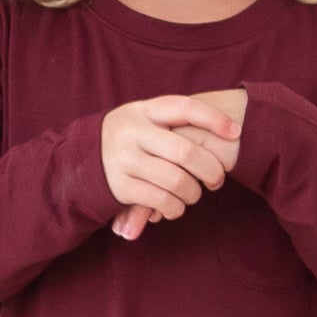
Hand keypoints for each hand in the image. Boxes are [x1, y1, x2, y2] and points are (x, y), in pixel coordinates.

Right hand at [100, 92, 247, 240]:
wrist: (80, 160)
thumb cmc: (130, 140)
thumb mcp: (143, 120)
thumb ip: (174, 122)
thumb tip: (230, 132)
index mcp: (143, 110)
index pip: (185, 108)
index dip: (214, 119)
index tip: (236, 132)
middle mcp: (131, 132)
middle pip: (186, 152)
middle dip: (211, 170)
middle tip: (216, 180)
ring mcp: (123, 159)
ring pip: (177, 181)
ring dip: (193, 193)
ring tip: (193, 194)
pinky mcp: (119, 186)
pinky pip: (161, 201)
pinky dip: (175, 208)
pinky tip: (175, 206)